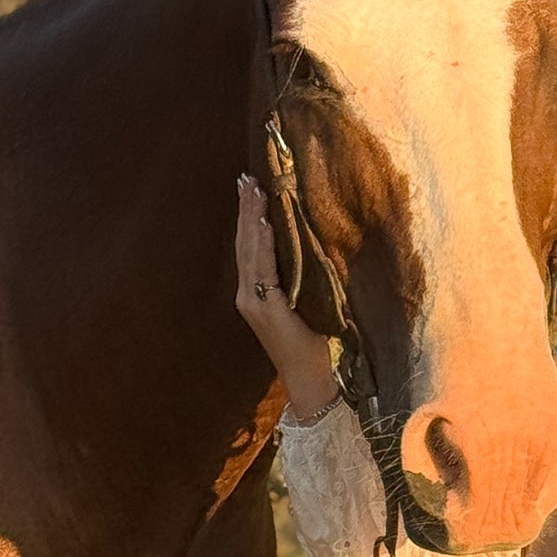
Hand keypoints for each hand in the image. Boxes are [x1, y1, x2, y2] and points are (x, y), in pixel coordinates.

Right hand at [234, 175, 336, 417]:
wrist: (309, 378)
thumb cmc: (310, 343)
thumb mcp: (303, 302)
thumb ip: (298, 276)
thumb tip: (307, 244)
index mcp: (255, 293)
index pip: (250, 246)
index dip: (248, 216)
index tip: (249, 186)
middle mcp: (247, 295)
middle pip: (245, 243)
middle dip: (246, 209)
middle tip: (247, 178)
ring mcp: (253, 303)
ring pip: (251, 252)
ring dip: (252, 220)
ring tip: (253, 191)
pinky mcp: (264, 310)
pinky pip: (264, 270)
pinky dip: (264, 246)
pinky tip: (266, 224)